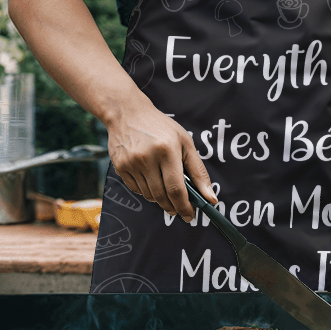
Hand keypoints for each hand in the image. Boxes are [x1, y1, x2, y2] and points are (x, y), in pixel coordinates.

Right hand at [106, 98, 215, 220]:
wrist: (128, 113)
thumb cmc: (161, 127)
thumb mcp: (185, 142)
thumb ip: (198, 171)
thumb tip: (210, 198)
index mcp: (168, 150)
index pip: (176, 188)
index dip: (184, 206)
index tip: (190, 216)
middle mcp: (147, 157)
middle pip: (162, 196)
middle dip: (173, 207)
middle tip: (179, 209)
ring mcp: (131, 163)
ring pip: (149, 195)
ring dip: (160, 198)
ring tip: (164, 187)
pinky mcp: (120, 167)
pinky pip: (136, 190)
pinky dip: (146, 190)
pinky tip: (150, 178)